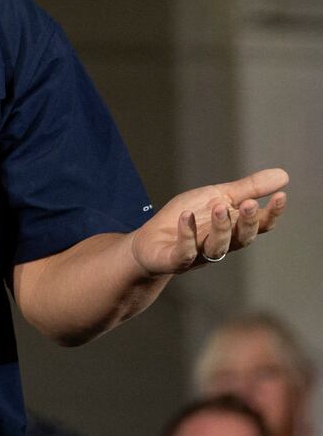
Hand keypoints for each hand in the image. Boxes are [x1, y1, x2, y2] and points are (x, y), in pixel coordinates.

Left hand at [129, 168, 288, 276]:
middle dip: (247, 223)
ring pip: (218, 247)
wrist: (150, 241)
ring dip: (221, 228)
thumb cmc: (188, 217)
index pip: (260, 225)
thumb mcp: (217, 196)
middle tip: (249, 204)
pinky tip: (186, 216)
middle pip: (242, 238)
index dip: (271, 213)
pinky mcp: (175, 260)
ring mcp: (199, 254)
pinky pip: (184, 252)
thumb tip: (284, 175)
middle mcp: (222, 244)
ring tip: (219, 206)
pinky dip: (186, 235)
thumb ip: (248, 189)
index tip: (281, 196)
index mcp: (234, 228)